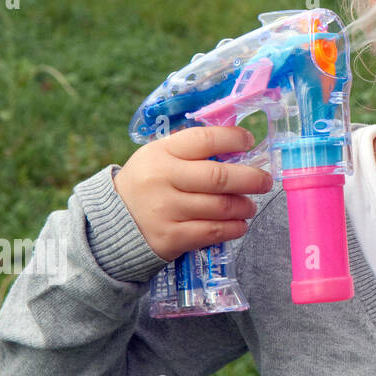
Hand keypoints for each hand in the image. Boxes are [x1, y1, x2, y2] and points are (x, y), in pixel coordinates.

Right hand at [112, 126, 272, 262]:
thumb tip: (238, 146)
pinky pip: (213, 232)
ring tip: (249, 205)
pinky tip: (239, 224)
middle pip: (219, 177)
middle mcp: (162, 179)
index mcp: (161, 153)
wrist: (110, 224)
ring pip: (221, 206)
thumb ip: (192, 151)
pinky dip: (234, 228)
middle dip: (251, 179)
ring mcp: (166, 209)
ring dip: (244, 206)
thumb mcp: (159, 157)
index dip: (233, 139)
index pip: (205, 139)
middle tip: (265, 181)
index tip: (249, 141)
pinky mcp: (171, 237)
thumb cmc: (147, 183)